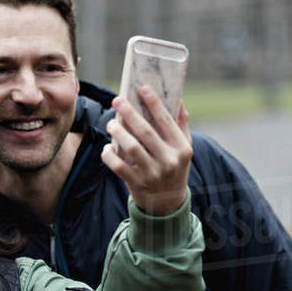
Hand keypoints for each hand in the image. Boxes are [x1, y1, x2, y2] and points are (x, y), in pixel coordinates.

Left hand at [101, 86, 192, 215]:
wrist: (168, 202)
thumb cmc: (175, 166)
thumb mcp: (184, 147)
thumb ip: (181, 123)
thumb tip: (177, 98)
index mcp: (182, 148)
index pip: (166, 121)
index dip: (154, 103)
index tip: (142, 88)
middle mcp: (169, 160)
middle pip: (145, 132)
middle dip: (129, 114)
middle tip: (117, 100)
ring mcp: (152, 173)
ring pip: (131, 148)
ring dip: (118, 132)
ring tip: (111, 123)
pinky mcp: (136, 183)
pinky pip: (118, 166)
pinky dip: (109, 155)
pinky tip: (107, 147)